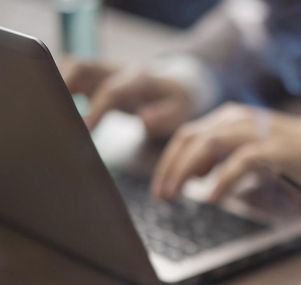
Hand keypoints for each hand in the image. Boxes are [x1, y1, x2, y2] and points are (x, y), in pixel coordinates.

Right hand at [61, 59, 193, 137]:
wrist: (178, 83)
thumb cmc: (178, 101)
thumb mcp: (181, 110)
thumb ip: (166, 116)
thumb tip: (144, 120)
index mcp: (141, 79)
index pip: (113, 90)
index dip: (97, 109)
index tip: (84, 130)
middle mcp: (118, 69)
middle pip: (83, 68)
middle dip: (64, 89)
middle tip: (55, 118)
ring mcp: (104, 70)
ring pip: (72, 68)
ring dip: (56, 86)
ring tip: (48, 114)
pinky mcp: (95, 76)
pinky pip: (69, 75)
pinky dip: (56, 88)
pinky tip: (53, 111)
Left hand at [151, 102, 300, 200]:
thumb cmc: (288, 157)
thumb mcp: (249, 155)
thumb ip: (222, 161)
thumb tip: (195, 175)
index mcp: (230, 119)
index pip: (188, 135)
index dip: (169, 162)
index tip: (161, 188)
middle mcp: (239, 119)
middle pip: (193, 137)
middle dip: (171, 168)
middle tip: (162, 197)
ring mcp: (258, 130)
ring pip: (210, 143)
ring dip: (187, 170)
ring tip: (177, 196)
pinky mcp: (276, 147)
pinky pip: (242, 160)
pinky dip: (223, 179)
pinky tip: (213, 197)